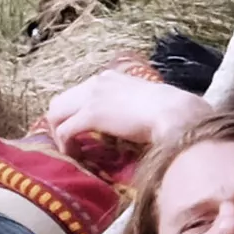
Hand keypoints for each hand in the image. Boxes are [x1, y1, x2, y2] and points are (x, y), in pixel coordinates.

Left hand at [38, 64, 208, 171]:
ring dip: (58, 134)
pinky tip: (75, 156)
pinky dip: (66, 145)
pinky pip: (65, 131)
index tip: (82, 130)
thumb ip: (131, 105)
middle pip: (60, 101)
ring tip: (70, 150)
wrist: (177, 113)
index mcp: (110, 77)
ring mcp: (93, 97)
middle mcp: (97, 82)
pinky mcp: (91, 114)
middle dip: (59, 123)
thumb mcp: (146, 101)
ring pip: (56, 114)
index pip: (80, 92)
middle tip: (69, 142)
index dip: (75, 112)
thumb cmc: (172, 110)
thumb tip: (132, 121)